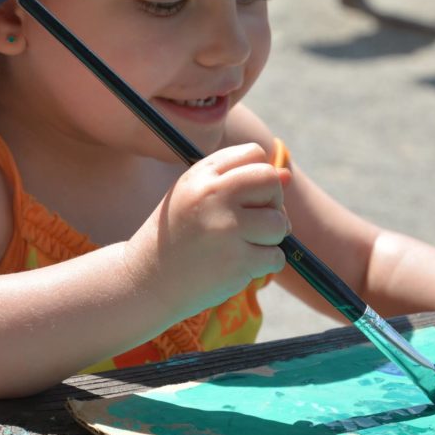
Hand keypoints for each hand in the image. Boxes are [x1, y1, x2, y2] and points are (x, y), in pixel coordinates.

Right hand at [125, 143, 290, 317]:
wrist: (146, 281)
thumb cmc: (179, 236)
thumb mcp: (200, 199)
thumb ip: (240, 183)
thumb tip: (287, 176)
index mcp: (201, 175)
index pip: (254, 154)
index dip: (259, 176)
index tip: (247, 197)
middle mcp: (212, 196)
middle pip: (270, 181)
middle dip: (273, 203)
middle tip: (255, 222)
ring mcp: (226, 229)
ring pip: (279, 223)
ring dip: (271, 238)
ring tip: (244, 246)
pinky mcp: (236, 261)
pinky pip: (276, 256)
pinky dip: (265, 264)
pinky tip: (240, 266)